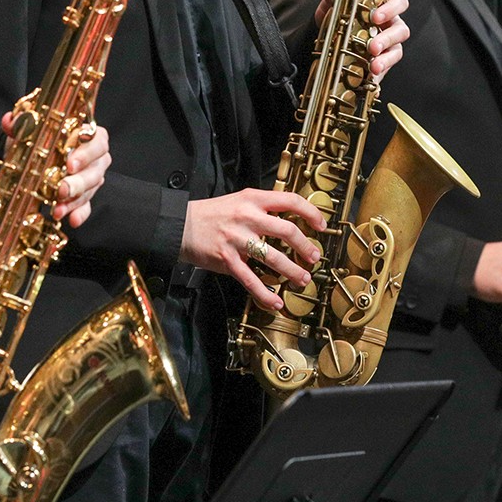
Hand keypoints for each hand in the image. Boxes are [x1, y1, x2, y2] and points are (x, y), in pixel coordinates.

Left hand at [0, 117, 110, 227]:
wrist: (31, 156)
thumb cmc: (38, 139)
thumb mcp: (29, 129)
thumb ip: (20, 123)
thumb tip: (10, 121)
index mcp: (88, 135)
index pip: (98, 141)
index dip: (86, 153)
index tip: (69, 164)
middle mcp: (95, 157)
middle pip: (96, 170)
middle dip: (78, 182)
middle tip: (61, 190)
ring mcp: (92, 177)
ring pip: (90, 190)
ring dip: (74, 201)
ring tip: (57, 210)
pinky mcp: (85, 195)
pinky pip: (86, 205)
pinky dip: (80, 213)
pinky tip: (71, 220)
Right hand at [180, 189, 326, 308]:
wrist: (180, 224)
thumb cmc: (212, 214)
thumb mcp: (239, 200)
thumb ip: (263, 208)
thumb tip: (290, 219)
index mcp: (253, 199)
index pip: (290, 201)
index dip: (311, 213)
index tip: (321, 225)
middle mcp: (247, 217)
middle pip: (287, 231)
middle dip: (306, 247)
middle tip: (314, 257)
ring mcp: (237, 239)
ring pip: (273, 257)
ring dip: (292, 271)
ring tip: (302, 278)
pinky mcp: (227, 260)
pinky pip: (250, 279)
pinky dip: (265, 293)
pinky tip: (275, 301)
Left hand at [314, 0, 408, 80]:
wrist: (328, 39)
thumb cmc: (339, 16)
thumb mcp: (332, 5)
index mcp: (383, 5)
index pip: (399, 2)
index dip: (391, 9)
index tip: (375, 17)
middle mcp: (390, 24)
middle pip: (401, 29)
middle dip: (388, 38)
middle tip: (373, 46)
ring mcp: (389, 44)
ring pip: (397, 49)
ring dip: (386, 58)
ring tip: (373, 66)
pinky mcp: (384, 61)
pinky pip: (388, 65)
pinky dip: (380, 69)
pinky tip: (371, 73)